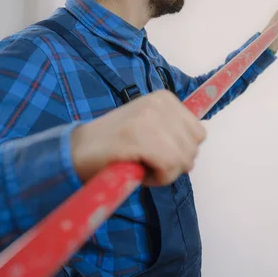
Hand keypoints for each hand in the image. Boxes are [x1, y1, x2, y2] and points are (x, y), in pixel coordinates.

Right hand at [71, 91, 206, 185]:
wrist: (78, 150)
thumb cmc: (116, 144)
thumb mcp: (150, 126)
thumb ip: (173, 130)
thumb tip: (196, 143)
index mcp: (165, 98)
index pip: (199, 133)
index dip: (181, 151)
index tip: (157, 153)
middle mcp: (160, 103)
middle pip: (193, 147)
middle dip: (175, 164)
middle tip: (149, 162)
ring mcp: (149, 118)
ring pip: (183, 159)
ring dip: (165, 172)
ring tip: (142, 165)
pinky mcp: (139, 136)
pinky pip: (169, 166)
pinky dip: (157, 178)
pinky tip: (139, 171)